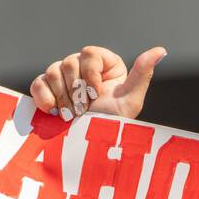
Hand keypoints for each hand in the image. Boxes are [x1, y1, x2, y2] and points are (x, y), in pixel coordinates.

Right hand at [30, 45, 166, 121]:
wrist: (90, 148)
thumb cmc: (113, 124)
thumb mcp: (130, 100)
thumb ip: (142, 73)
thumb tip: (161, 50)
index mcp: (104, 65)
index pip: (90, 53)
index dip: (90, 72)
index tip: (95, 93)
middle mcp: (83, 67)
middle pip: (69, 62)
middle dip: (77, 90)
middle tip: (85, 109)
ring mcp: (63, 78)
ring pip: (53, 71)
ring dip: (63, 98)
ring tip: (74, 115)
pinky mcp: (46, 90)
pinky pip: (38, 83)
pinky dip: (44, 98)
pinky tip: (54, 112)